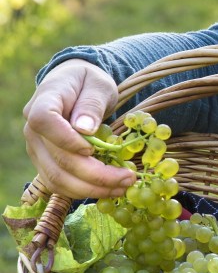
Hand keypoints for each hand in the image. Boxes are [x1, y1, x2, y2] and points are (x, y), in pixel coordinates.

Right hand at [22, 59, 134, 199]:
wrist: (74, 86)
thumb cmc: (88, 82)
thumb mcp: (98, 85)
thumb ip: (92, 104)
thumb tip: (86, 129)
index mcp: (44, 101)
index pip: (44, 121)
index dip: (67, 139)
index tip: (93, 149)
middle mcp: (33, 129)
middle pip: (56, 159)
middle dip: (94, 174)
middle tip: (128, 178)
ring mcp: (36, 149)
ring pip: (57, 178)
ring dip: (91, 188)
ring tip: (123, 187)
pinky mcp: (45, 162)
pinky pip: (59, 183)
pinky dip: (84, 190)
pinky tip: (109, 189)